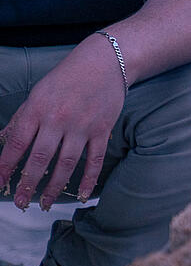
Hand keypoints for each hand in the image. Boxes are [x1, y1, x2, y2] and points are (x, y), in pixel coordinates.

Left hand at [0, 35, 124, 209]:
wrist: (105, 62)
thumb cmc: (66, 77)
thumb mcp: (37, 93)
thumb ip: (21, 119)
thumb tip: (3, 140)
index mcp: (37, 109)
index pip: (16, 144)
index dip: (5, 167)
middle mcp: (58, 119)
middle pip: (40, 158)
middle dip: (28, 184)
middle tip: (20, 203)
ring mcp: (82, 126)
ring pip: (67, 163)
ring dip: (55, 187)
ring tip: (44, 204)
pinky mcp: (102, 130)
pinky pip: (95, 159)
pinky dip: (89, 179)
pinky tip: (83, 195)